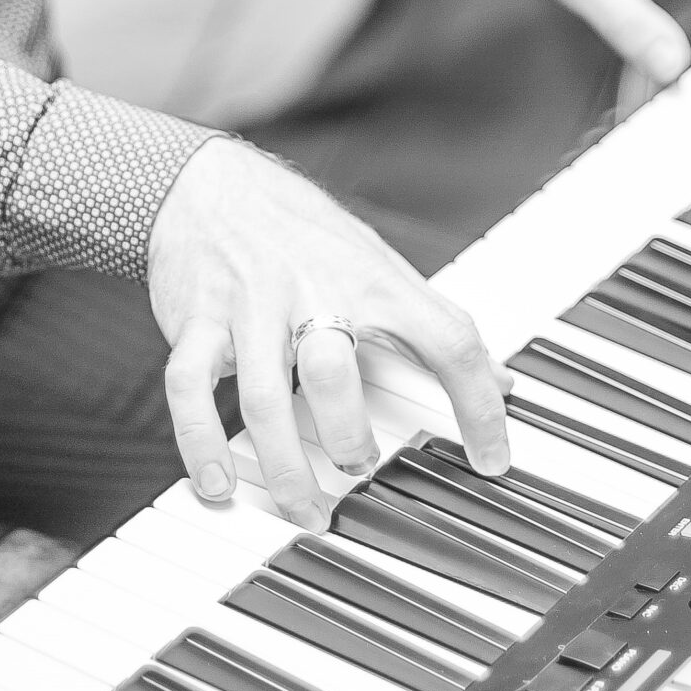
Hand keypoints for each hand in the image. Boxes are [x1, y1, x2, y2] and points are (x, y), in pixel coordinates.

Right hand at [147, 137, 510, 530]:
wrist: (208, 186)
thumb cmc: (303, 232)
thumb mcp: (379, 264)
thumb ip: (434, 322)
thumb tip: (500, 379)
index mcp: (372, 281)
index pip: (445, 340)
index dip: (478, 405)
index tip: (492, 460)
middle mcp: (312, 292)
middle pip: (334, 372)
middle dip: (347, 436)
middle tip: (358, 467)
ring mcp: (250, 309)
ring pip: (263, 395)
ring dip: (283, 464)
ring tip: (302, 505)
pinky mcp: (195, 322)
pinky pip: (189, 389)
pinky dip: (201, 443)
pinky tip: (218, 482)